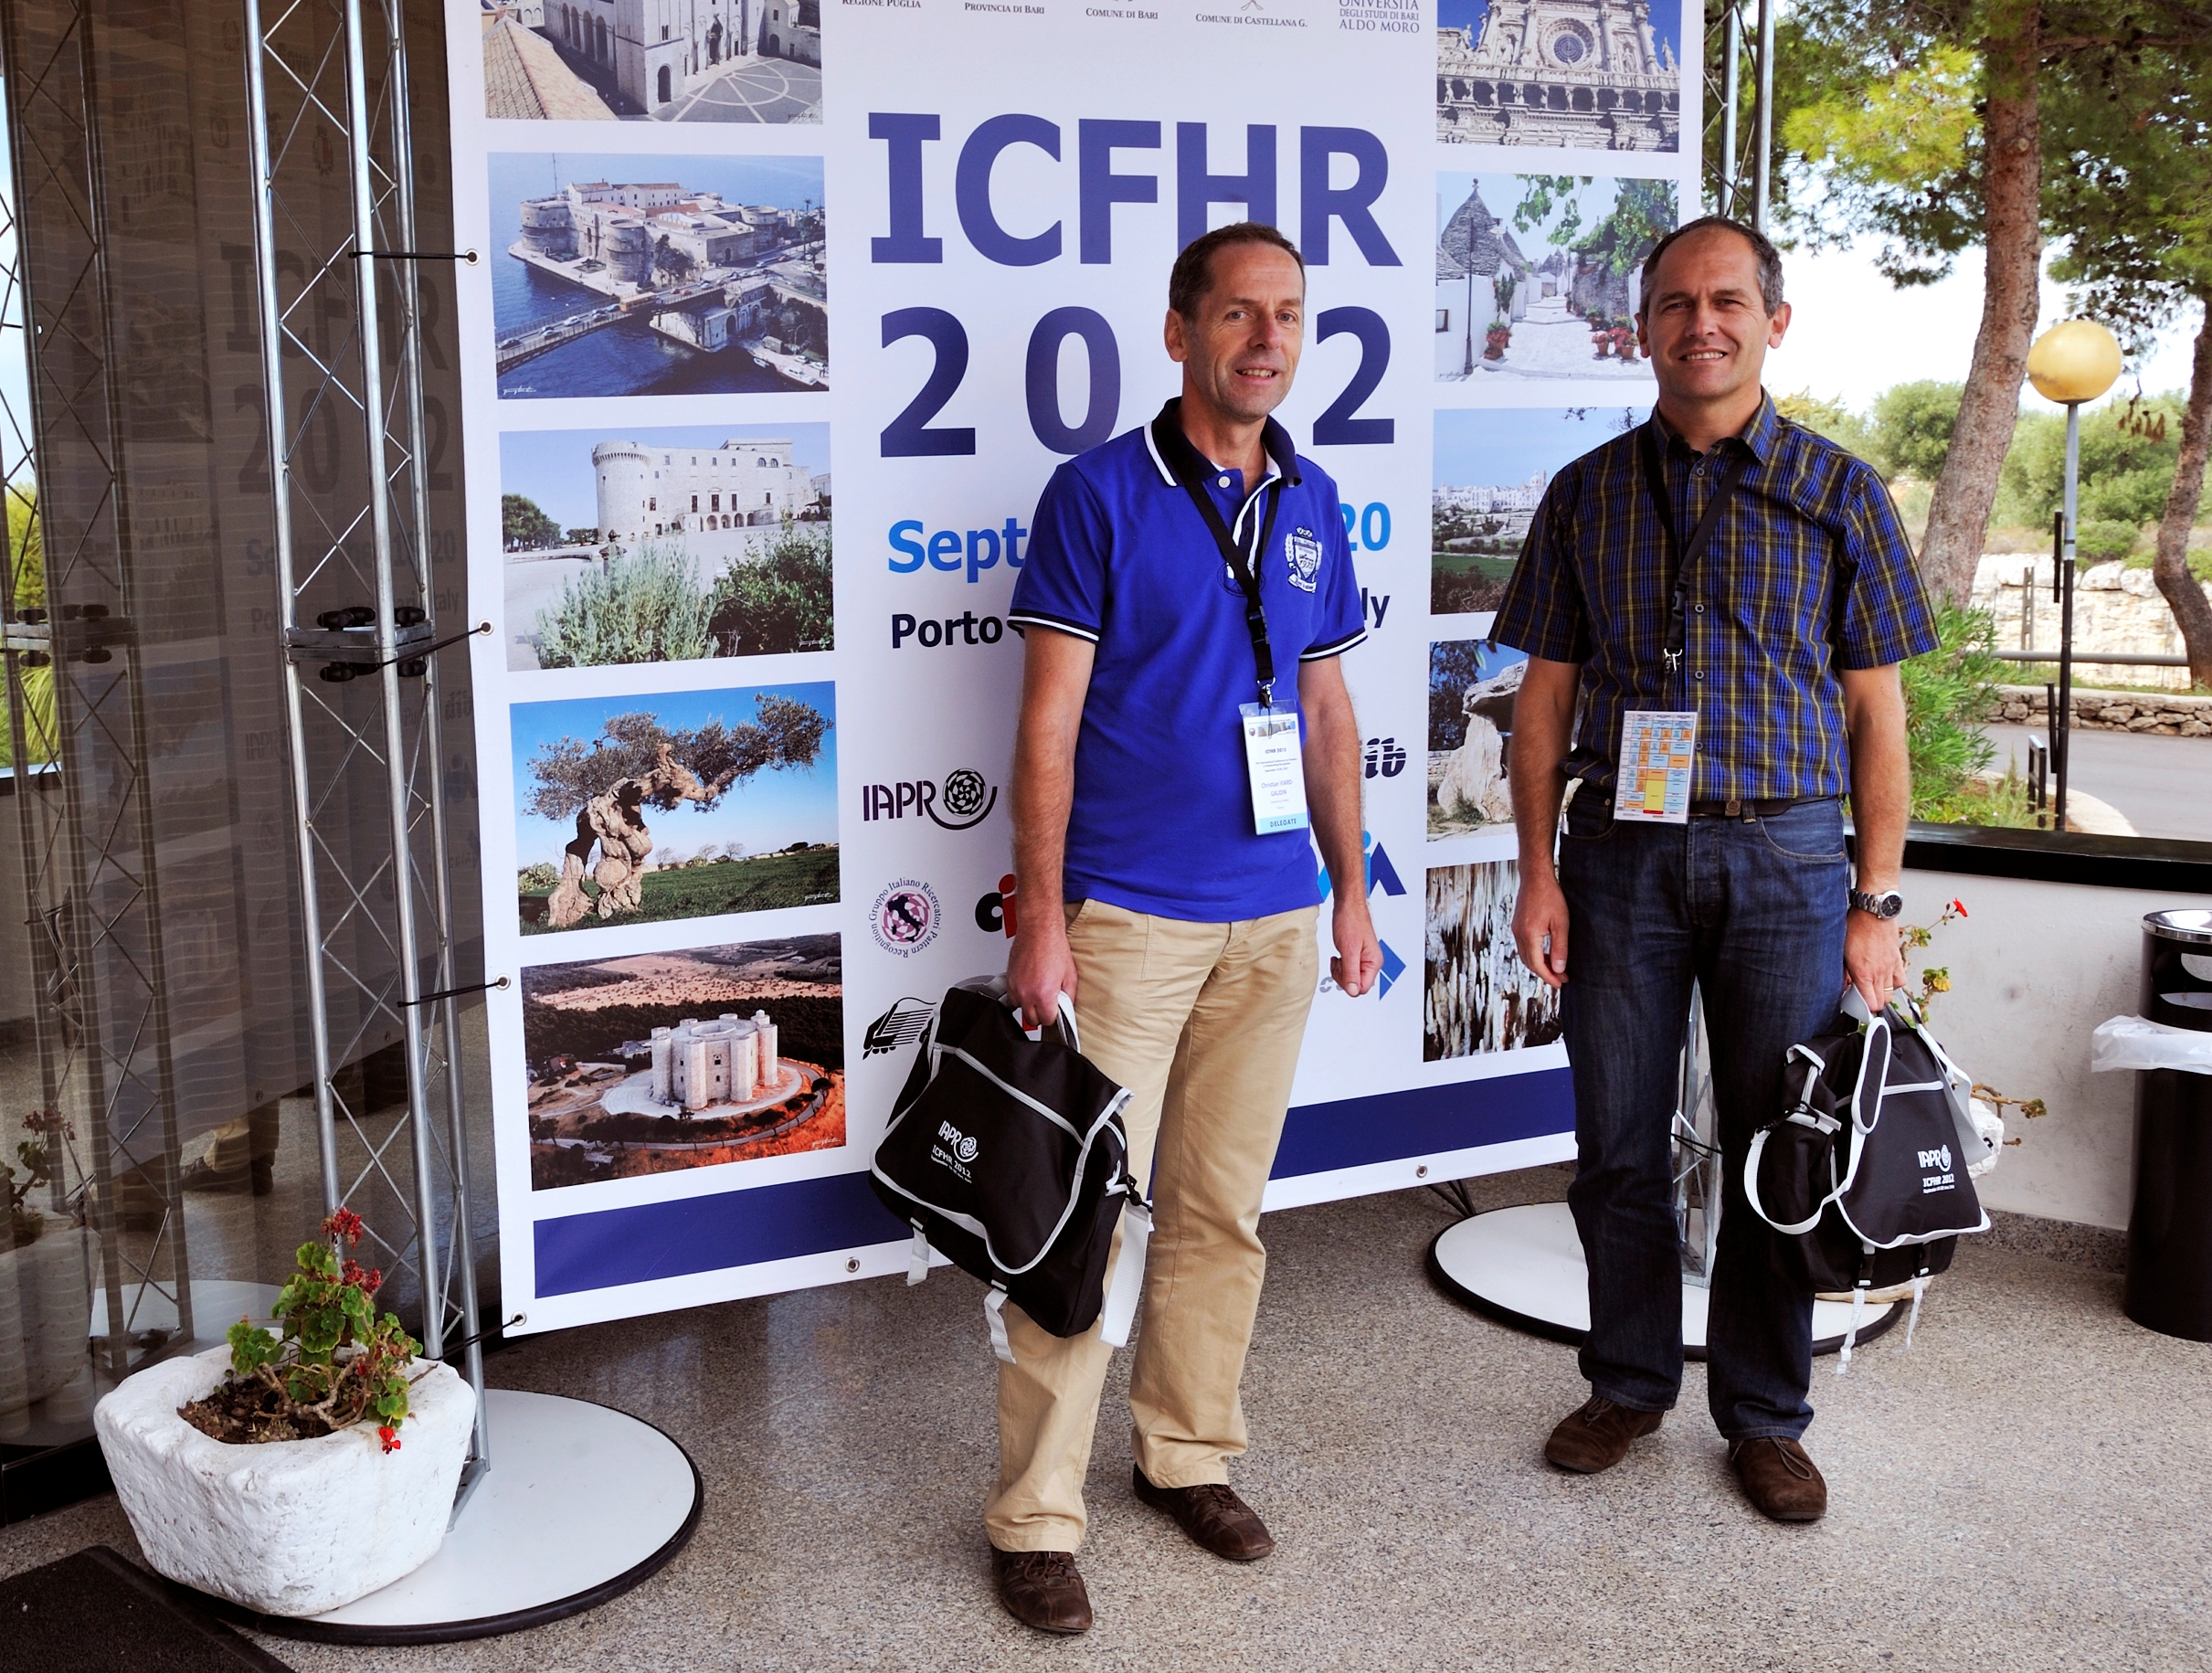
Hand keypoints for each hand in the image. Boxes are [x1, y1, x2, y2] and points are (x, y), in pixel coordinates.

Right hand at [1007, 919, 1079, 1030]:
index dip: (1053, 1017)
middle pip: (1031, 1020)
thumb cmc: (1053, 947)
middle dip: (1040, 1014)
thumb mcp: (1070, 975)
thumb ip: (1069, 996)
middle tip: (1048, 1004)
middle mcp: (1026, 992)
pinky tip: (1030, 984)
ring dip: (1028, 1004)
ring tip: (1038, 992)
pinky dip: (1020, 994)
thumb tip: (1066, 1008)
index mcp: (1043, 994)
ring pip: (1019, 1008)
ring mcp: (1015, 986)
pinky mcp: (1008, 979)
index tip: (1055, 1012)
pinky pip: (1012, 996)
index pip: (1047, 1021)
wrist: (1039, 930)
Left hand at [1330, 897, 1382, 996]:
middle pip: (1356, 985)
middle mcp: (1371, 963)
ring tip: (1338, 958)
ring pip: (1350, 978)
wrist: (1347, 906)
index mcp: (1373, 962)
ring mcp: (1364, 959)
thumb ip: (1351, 972)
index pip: (1363, 988)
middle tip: (1339, 962)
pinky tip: (1338, 956)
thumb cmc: (1351, 921)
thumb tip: (1353, 991)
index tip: (1342, 971)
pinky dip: (1340, 965)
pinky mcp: (1357, 956)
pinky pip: (1348, 970)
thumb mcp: (1349, 950)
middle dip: (1343, 977)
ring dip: (1340, 971)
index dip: (1349, 984)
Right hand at [1513, 865, 1569, 987]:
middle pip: (1529, 963)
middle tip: (1561, 978)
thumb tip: (1559, 969)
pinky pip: (1524, 947)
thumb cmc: (1551, 897)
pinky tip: (1546, 953)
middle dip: (1545, 973)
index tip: (1561, 983)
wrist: (1535, 877)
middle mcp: (1519, 934)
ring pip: (1526, 956)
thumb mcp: (1561, 923)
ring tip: (1556, 967)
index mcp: (1529, 935)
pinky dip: (1535, 954)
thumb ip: (1560, 948)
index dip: (1549, 977)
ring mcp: (1516, 930)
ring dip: (1539, 964)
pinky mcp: (1517, 925)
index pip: (1537, 965)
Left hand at [1843, 908, 1905, 1013]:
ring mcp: (1891, 967)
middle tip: (1862, 997)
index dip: (1864, 1009)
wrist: (1873, 913)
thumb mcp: (1842, 953)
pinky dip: (1894, 983)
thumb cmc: (1855, 928)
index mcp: (1864, 974)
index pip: (1871, 1004)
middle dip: (1872, 1003)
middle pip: (1883, 1002)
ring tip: (1873, 989)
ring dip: (1883, 994)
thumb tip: (1844, 985)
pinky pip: (1901, 980)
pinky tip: (1885, 978)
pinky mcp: (1898, 960)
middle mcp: (1880, 973)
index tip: (1856, 1006)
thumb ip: (1844, 972)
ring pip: (1892, 993)